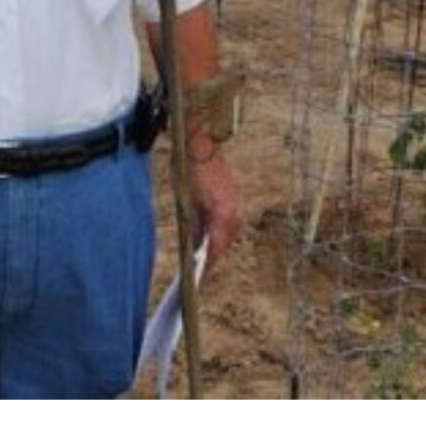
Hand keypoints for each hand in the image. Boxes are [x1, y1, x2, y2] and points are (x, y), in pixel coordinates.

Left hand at [187, 139, 243, 268]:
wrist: (200, 147)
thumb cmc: (189, 173)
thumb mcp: (187, 204)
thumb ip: (193, 227)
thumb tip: (196, 249)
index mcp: (224, 216)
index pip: (217, 248)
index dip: (208, 264)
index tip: (199, 278)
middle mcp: (236, 213)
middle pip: (224, 243)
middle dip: (212, 255)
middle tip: (200, 273)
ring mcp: (238, 206)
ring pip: (227, 233)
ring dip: (216, 243)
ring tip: (204, 259)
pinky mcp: (235, 200)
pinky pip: (229, 222)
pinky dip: (219, 231)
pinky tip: (208, 237)